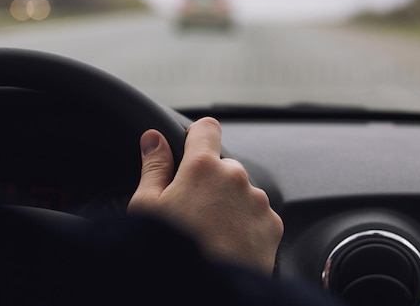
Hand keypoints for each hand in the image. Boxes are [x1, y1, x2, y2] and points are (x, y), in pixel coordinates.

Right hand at [127, 117, 283, 275]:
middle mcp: (236, 177)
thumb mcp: (147, 207)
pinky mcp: (272, 226)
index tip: (190, 148)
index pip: (207, 128)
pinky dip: (245, 225)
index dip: (197, 136)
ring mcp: (258, 202)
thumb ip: (153, 166)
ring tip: (210, 235)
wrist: (205, 291)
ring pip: (241, 192)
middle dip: (210, 183)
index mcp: (203, 167)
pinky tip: (226, 245)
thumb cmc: (170, 252)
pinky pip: (257, 215)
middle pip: (223, 167)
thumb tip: (154, 138)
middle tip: (192, 213)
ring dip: (229, 205)